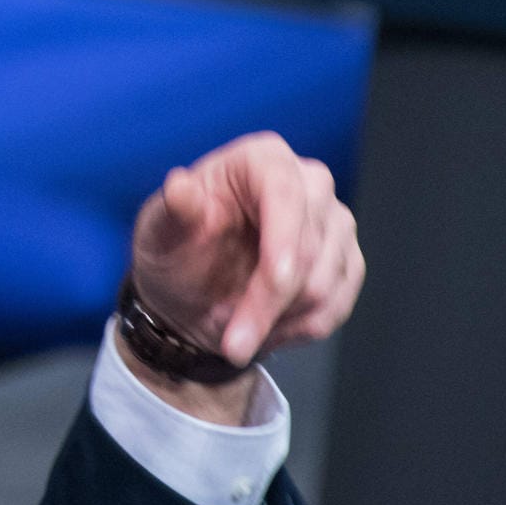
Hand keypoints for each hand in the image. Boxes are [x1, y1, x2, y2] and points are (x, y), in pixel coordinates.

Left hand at [131, 132, 364, 369]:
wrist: (191, 292)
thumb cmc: (175, 251)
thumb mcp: (159, 232)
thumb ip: (172, 211)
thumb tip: (179, 187)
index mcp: (261, 159)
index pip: (286, 194)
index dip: (283, 243)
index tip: (273, 285)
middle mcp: (310, 182)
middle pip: (310, 248)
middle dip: (269, 303)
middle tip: (230, 344)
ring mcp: (335, 222)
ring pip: (325, 284)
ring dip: (278, 321)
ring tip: (238, 329)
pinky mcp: (347, 261)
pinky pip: (336, 306)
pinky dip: (298, 330)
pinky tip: (266, 328)